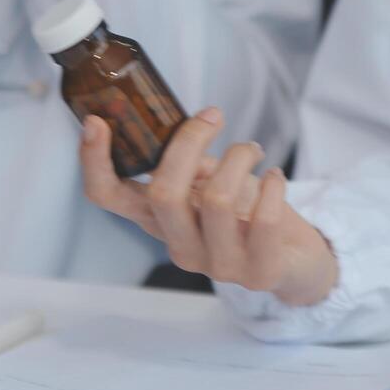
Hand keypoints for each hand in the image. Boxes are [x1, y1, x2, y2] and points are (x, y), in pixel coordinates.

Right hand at [79, 106, 339, 305]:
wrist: (294, 261)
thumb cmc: (246, 213)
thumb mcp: (207, 183)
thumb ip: (187, 162)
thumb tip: (177, 124)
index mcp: (158, 220)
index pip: (108, 197)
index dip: (95, 162)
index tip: (96, 122)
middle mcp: (180, 246)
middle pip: (163, 193)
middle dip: (189, 142)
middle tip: (213, 116)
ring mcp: (218, 266)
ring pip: (217, 201)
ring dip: (239, 157)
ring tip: (253, 150)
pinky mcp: (259, 273)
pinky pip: (263, 220)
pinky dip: (273, 186)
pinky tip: (274, 177)